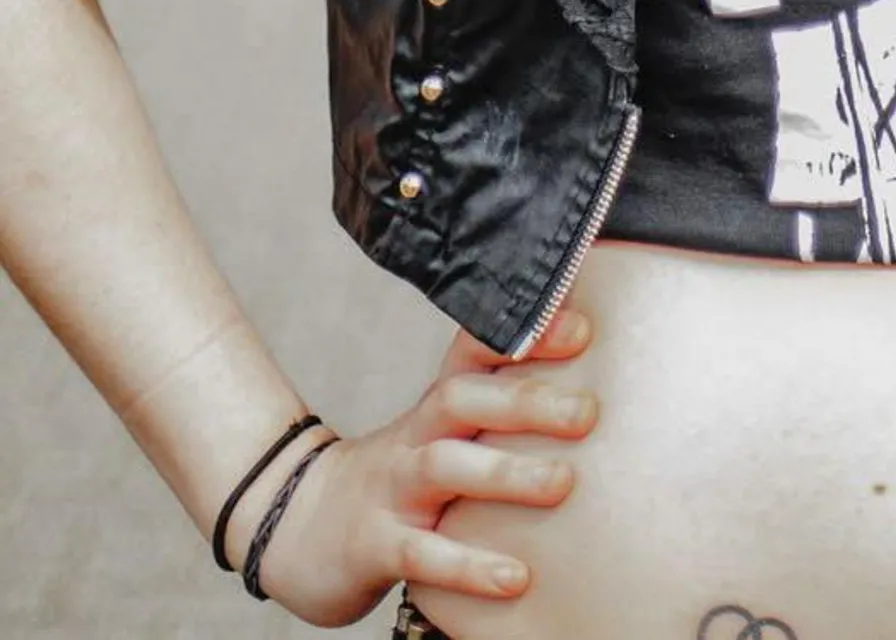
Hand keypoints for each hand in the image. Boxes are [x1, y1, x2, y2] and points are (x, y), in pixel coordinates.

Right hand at [232, 304, 598, 627]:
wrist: (297, 525)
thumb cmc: (399, 477)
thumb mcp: (442, 433)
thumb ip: (498, 407)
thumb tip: (584, 381)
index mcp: (436, 406)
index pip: (475, 352)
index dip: (523, 334)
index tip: (581, 328)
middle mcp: (415, 436)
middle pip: (463, 398)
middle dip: (526, 400)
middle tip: (588, 412)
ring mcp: (391, 489)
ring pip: (443, 466)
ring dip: (504, 473)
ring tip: (562, 485)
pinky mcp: (373, 545)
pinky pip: (421, 553)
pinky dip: (468, 566)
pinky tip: (514, 577)